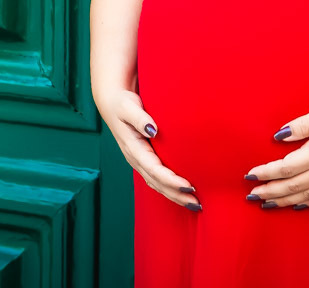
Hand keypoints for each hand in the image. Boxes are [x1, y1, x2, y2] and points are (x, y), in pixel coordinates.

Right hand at [97, 89, 201, 211]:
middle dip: (176, 195)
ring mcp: (138, 161)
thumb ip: (140, 118)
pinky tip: (181, 193)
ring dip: (174, 196)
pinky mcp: (142, 160)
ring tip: (194, 205)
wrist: (111, 103)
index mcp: (133, 148)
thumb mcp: (128, 107)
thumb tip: (153, 130)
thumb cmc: (121, 103)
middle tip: (197, 204)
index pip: (154, 169)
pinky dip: (169, 188)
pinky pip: (155, 179)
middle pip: (157, 183)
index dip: (171, 180)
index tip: (188, 186)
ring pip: (156, 184)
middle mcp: (135, 158)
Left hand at [243, 95, 308, 208]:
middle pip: (292, 185)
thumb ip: (302, 125)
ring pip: (307, 195)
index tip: (250, 175)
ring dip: (285, 201)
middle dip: (270, 191)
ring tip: (267, 204)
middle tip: (251, 196)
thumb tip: (279, 136)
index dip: (266, 173)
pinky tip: (298, 205)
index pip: (286, 167)